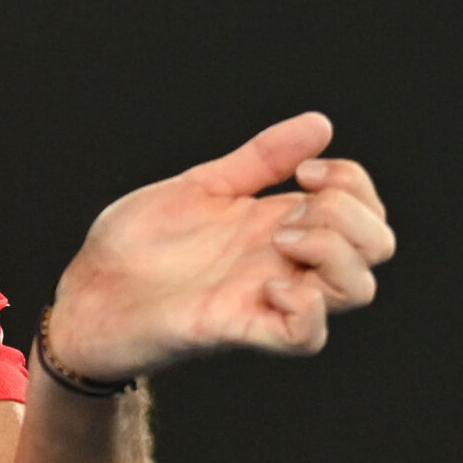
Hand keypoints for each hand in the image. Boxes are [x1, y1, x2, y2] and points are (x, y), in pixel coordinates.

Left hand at [46, 112, 394, 381]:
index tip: (304, 169)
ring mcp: (267, 297)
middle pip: (376, 248)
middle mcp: (286, 263)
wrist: (86, 292)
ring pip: (357, 291)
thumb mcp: (202, 187)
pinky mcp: (238, 327)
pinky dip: (304, 307)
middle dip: (350, 213)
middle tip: (290, 209)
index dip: (353, 183)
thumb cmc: (138, 246)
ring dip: (334, 252)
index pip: (364, 209)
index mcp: (281, 224)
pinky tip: (267, 284)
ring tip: (280, 239)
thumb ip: (260, 160)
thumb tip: (320, 124)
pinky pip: (306, 337)